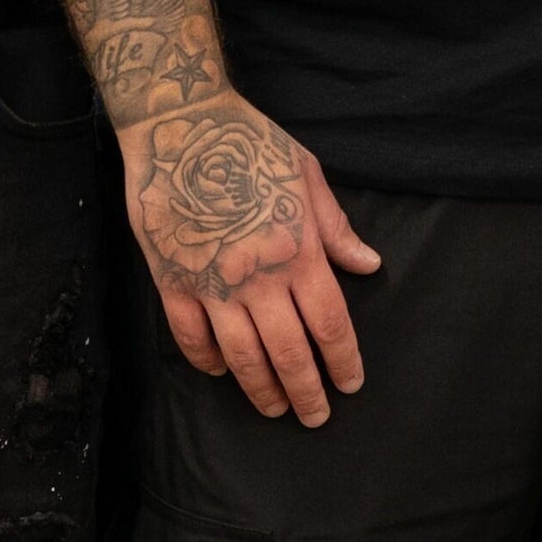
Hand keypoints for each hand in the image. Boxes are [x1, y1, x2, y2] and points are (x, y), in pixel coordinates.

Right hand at [116, 94, 382, 424]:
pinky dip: (208, 362)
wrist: (181, 125)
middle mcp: (259, 278)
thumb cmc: (250, 144)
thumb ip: (336, 229)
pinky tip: (223, 372)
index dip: (342, 360)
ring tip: (275, 408)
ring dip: (262, 390)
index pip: (330, 323)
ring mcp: (212, 284)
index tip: (350, 384)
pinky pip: (191, 338)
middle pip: (289, 352)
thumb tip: (369, 266)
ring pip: (242, 357)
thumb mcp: (307, 176)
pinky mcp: (172, 282)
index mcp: (298, 252)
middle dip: (307, 391)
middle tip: (316, 417)